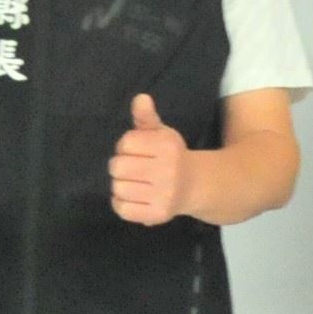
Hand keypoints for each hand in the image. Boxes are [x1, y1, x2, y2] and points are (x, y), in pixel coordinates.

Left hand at [110, 92, 191, 225]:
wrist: (195, 185)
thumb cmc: (171, 155)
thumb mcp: (161, 133)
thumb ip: (146, 117)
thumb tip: (140, 98)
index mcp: (168, 146)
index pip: (126, 143)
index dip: (126, 146)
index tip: (136, 150)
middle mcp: (168, 171)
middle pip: (117, 167)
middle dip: (120, 166)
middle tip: (133, 168)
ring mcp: (163, 195)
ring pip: (118, 188)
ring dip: (120, 185)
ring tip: (133, 182)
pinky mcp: (158, 215)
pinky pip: (122, 209)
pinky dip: (120, 203)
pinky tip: (131, 196)